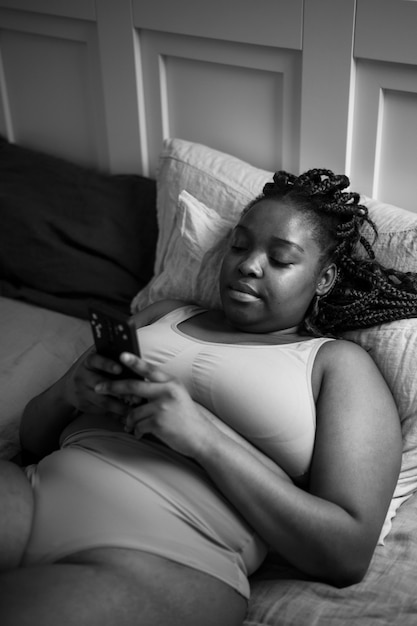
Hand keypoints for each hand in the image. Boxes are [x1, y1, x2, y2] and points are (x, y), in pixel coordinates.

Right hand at [64, 348, 131, 418]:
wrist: (69, 387)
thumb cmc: (93, 370)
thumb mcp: (98, 360)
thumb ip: (111, 357)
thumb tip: (134, 357)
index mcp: (88, 361)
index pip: (96, 360)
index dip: (107, 364)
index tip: (120, 369)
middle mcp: (82, 375)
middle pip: (100, 384)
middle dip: (120, 391)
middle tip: (137, 397)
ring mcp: (82, 391)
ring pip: (102, 401)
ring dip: (120, 407)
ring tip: (135, 410)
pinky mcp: (83, 405)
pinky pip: (101, 411)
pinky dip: (115, 414)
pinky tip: (127, 416)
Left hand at [95, 353, 213, 457]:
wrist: (201, 437)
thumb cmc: (186, 417)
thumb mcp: (176, 395)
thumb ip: (159, 388)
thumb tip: (133, 388)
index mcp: (171, 382)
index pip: (149, 369)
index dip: (134, 361)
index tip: (121, 355)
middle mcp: (167, 391)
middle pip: (132, 386)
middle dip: (112, 386)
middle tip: (98, 387)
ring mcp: (162, 407)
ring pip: (132, 411)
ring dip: (129, 420)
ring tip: (133, 425)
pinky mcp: (158, 423)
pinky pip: (137, 425)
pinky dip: (137, 431)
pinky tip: (141, 433)